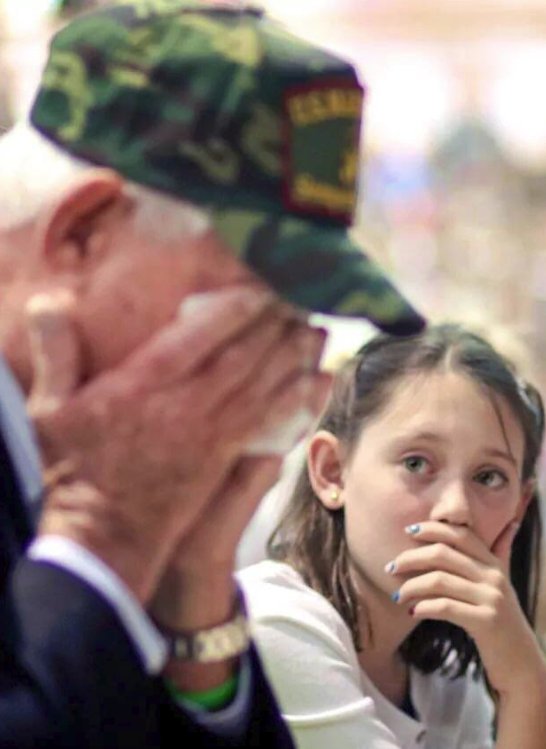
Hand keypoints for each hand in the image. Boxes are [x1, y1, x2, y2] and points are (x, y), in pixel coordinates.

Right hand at [26, 285, 326, 603]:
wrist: (102, 536)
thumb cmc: (72, 470)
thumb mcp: (49, 413)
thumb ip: (55, 356)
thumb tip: (49, 302)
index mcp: (140, 388)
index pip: (196, 338)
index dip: (232, 310)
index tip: (260, 287)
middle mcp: (182, 408)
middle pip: (240, 358)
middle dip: (273, 326)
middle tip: (302, 299)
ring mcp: (208, 436)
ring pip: (262, 387)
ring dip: (294, 357)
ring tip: (319, 331)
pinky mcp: (223, 460)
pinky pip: (269, 424)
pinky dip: (297, 401)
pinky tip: (318, 384)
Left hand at [388, 521, 545, 695]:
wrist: (521, 663)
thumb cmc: (501, 621)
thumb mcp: (503, 584)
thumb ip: (500, 553)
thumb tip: (511, 523)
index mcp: (493, 564)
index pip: (460, 534)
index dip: (432, 528)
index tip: (407, 531)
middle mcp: (493, 577)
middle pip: (442, 554)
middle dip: (410, 558)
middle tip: (390, 568)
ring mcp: (491, 598)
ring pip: (439, 580)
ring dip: (411, 586)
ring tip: (397, 596)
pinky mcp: (486, 621)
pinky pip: (445, 607)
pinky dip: (424, 607)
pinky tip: (412, 612)